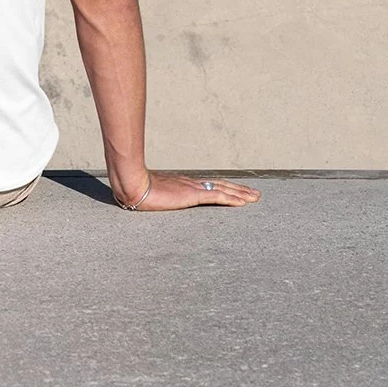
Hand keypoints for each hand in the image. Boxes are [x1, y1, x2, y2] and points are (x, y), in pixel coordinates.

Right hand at [114, 170, 259, 210]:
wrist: (132, 183)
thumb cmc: (136, 188)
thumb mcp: (150, 193)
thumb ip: (157, 195)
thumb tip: (152, 199)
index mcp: (183, 184)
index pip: (209, 186)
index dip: (225, 188)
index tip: (237, 191)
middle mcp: (192, 184)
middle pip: (221, 186)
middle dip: (239, 190)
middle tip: (255, 194)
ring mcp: (193, 188)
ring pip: (224, 190)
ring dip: (241, 194)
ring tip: (255, 198)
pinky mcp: (193, 195)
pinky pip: (218, 197)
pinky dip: (232, 199)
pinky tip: (243, 203)